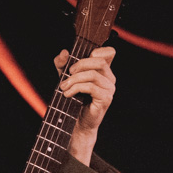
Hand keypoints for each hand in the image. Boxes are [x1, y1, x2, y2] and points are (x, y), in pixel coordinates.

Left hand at [54, 46, 116, 165]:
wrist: (77, 123)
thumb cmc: (74, 100)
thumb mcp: (65, 77)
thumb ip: (63, 64)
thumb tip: (64, 52)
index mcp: (104, 71)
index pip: (109, 53)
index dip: (99, 50)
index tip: (83, 56)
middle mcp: (109, 78)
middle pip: (99, 61)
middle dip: (80, 64)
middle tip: (68, 73)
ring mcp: (109, 89)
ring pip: (93, 75)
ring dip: (74, 79)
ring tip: (63, 87)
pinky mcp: (105, 99)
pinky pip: (91, 87)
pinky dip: (76, 88)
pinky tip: (68, 94)